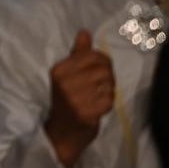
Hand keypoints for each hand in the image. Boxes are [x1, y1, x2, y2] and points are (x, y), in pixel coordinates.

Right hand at [44, 30, 114, 167]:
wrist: (61, 134)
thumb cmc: (66, 101)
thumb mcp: (67, 76)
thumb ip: (77, 54)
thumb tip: (84, 32)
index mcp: (59, 70)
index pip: (92, 55)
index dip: (102, 62)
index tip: (99, 72)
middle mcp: (64, 83)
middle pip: (103, 69)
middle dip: (108, 77)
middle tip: (102, 86)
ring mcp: (74, 99)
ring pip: (108, 84)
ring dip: (109, 90)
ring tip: (99, 96)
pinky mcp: (86, 113)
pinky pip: (109, 99)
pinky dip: (108, 103)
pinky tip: (100, 106)